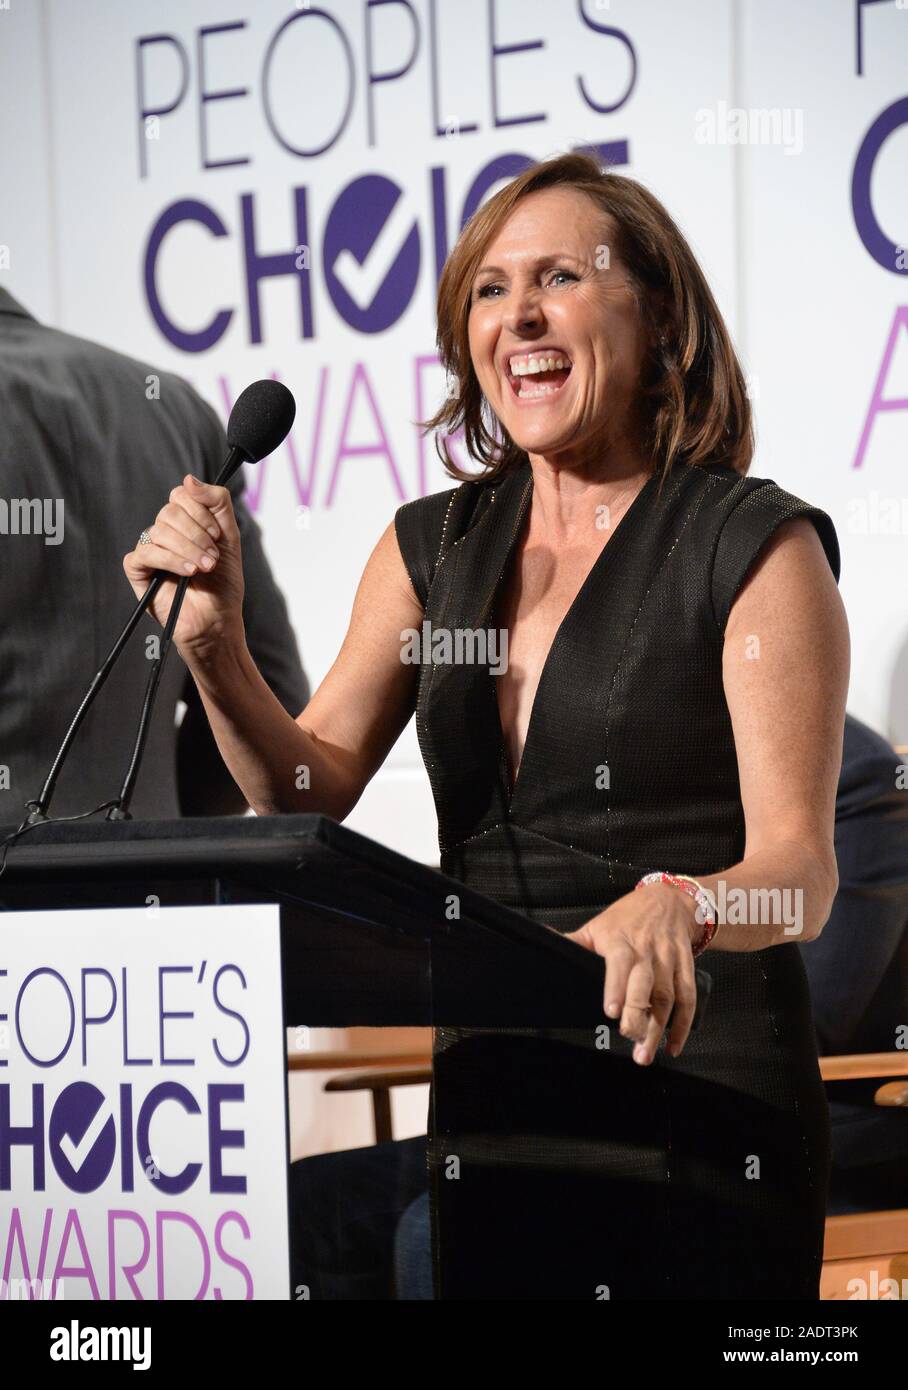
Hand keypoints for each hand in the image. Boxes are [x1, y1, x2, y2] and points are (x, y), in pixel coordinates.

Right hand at [122, 475, 245, 661]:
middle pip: (170, 511)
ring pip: (159, 531)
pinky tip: (187, 574)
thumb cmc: (224, 584)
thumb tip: (189, 478)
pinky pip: (145, 553)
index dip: (199, 511)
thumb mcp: (230, 537)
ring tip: (204, 569)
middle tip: (212, 558)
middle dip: (196, 534)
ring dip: (188, 550)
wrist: (217, 620)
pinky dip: (169, 561)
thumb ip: (216, 503)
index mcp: (186, 522)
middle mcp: (166, 532)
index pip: (181, 495)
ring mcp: (150, 550)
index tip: (217, 535)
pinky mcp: (138, 570)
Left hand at [565, 883, 698, 1064]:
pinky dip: (683, 1024)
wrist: (671, 900)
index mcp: (622, 942)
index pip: (619, 964)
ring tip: (645, 1052)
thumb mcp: (598, 925)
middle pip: (646, 984)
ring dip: (659, 1027)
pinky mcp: (686, 967)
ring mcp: (669, 960)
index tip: (610, 1011)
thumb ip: (573, 942)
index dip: (616, 987)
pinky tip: (672, 1045)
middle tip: (628, 1038)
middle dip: (638, 1014)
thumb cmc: (628, 917)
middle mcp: (647, 952)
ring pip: (668, 996)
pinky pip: (688, 998)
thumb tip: (542, 943)